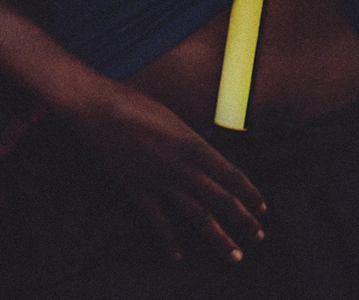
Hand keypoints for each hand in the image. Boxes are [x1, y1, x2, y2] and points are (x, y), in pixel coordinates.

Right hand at [56, 75, 266, 262]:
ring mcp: (161, 181)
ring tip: (235, 254)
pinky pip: (158, 223)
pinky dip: (169, 242)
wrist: (96, 106)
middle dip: (245, 222)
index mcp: (194, 145)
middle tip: (258, 236)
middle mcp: (183, 167)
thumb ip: (191, 142)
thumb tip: (205, 158)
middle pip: (223, 201)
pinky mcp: (138, 190)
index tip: (262, 208)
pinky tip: (178, 256)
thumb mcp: (173, 118)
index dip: (251, 195)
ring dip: (220, 238)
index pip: (234, 176)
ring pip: (199, 217)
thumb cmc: (133, 104)